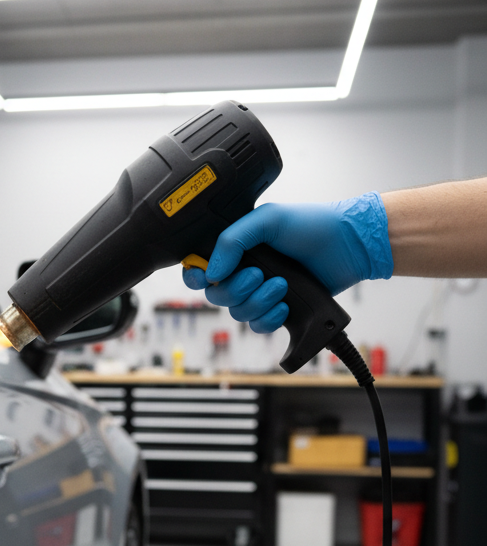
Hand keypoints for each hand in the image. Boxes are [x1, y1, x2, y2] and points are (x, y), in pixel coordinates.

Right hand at [183, 193, 393, 332]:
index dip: (196, 277)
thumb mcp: (268, 219)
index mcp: (236, 249)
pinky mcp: (278, 310)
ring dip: (258, 302)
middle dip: (236, 289)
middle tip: (259, 275)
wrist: (349, 246)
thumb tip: (211, 272)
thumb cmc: (312, 225)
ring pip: (238, 313)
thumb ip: (232, 240)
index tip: (207, 277)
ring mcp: (261, 292)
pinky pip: (258, 326)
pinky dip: (269, 319)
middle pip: (217, 296)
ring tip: (282, 286)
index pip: (200, 269)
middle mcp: (244, 272)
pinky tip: (285, 305)